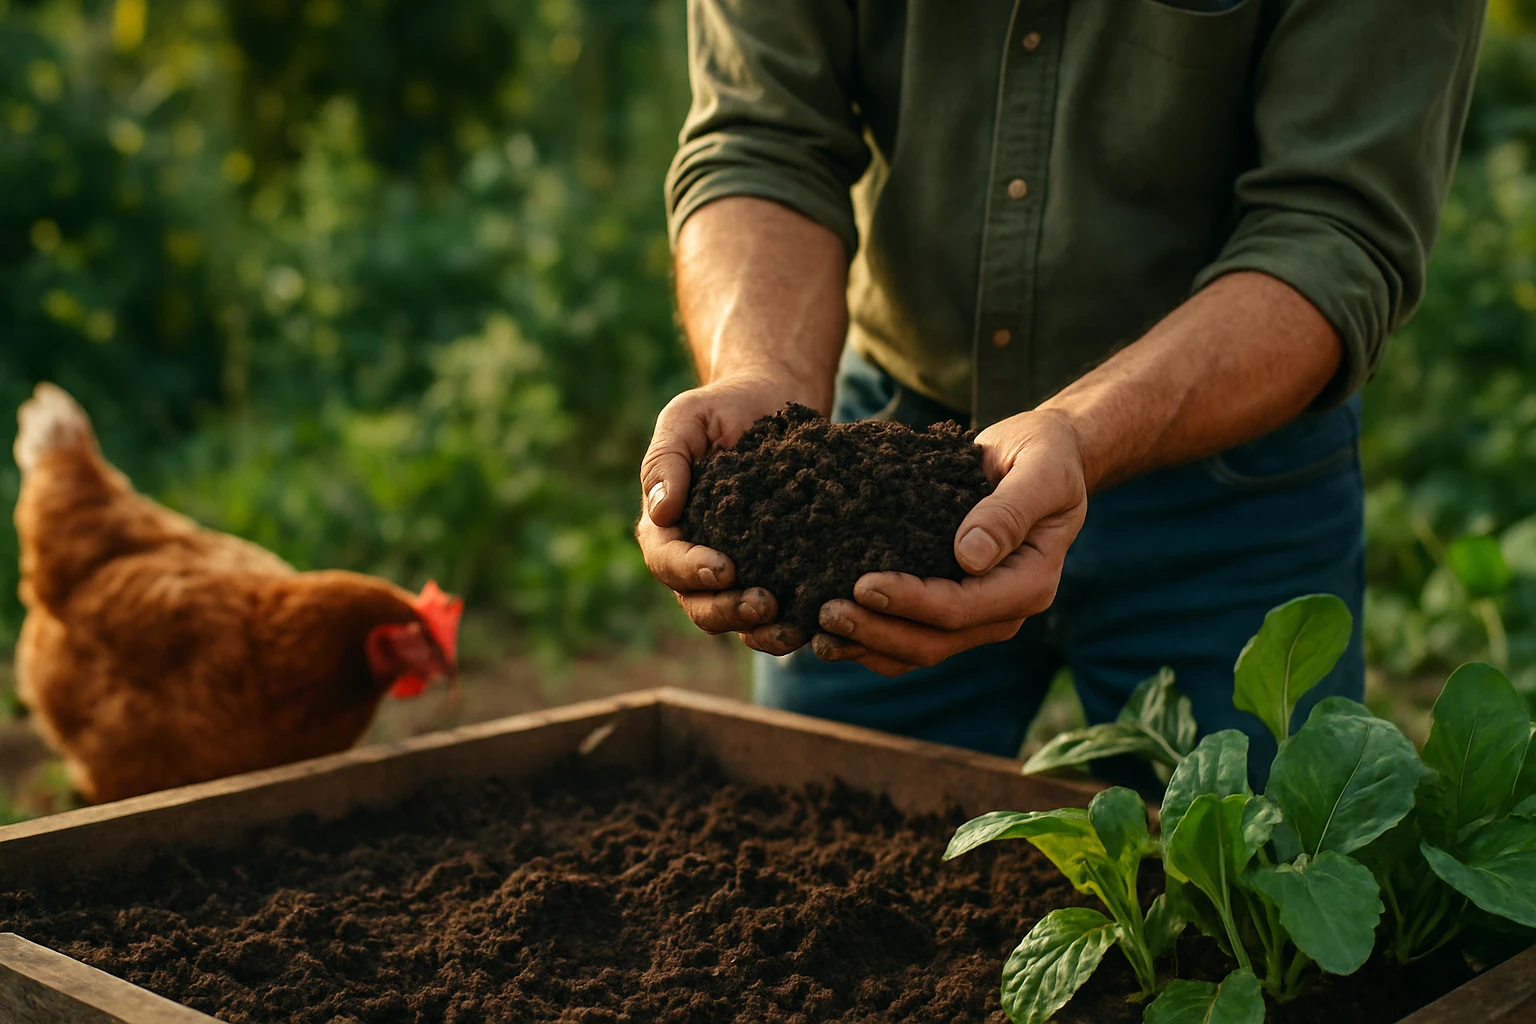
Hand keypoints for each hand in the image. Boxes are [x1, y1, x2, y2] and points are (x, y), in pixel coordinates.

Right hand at [637, 372, 827, 655]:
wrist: (774, 402)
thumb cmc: (724, 407)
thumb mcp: (686, 418)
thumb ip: (666, 460)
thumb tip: (660, 511)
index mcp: (665, 525)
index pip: (666, 560)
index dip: (690, 570)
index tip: (725, 567)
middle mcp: (693, 557)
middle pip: (698, 603)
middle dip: (727, 610)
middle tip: (764, 604)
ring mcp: (733, 571)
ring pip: (735, 618)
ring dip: (759, 630)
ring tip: (793, 626)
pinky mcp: (773, 573)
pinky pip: (774, 612)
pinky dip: (790, 623)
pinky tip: (816, 621)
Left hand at [811, 410, 1088, 675]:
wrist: (1046, 458)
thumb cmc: (1045, 457)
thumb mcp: (1040, 471)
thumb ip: (1009, 511)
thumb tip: (970, 556)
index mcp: (1029, 584)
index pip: (961, 607)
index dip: (910, 602)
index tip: (862, 584)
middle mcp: (1004, 611)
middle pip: (933, 641)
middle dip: (877, 631)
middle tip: (825, 612)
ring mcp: (978, 617)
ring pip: (917, 650)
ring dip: (867, 644)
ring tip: (818, 630)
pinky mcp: (953, 609)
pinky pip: (909, 637)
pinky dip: (871, 639)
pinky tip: (830, 630)